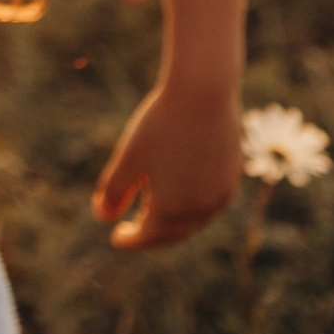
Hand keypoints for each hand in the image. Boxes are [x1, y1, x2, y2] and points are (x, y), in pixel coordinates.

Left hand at [93, 76, 244, 250]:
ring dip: (173, 222)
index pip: (148, 237)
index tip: (117, 239)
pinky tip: (182, 193)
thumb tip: (102, 217)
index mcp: (172, 210)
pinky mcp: (232, 177)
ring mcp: (221, 195)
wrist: (204, 92)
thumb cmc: (161, 124)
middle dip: (151, 234)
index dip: (131, 240)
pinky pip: (209, 203)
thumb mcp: (129, 157)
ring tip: (154, 212)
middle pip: (172, 233)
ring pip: (193, 220)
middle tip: (134, 229)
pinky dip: (192, 205)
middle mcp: (201, 211)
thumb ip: (113, 191)